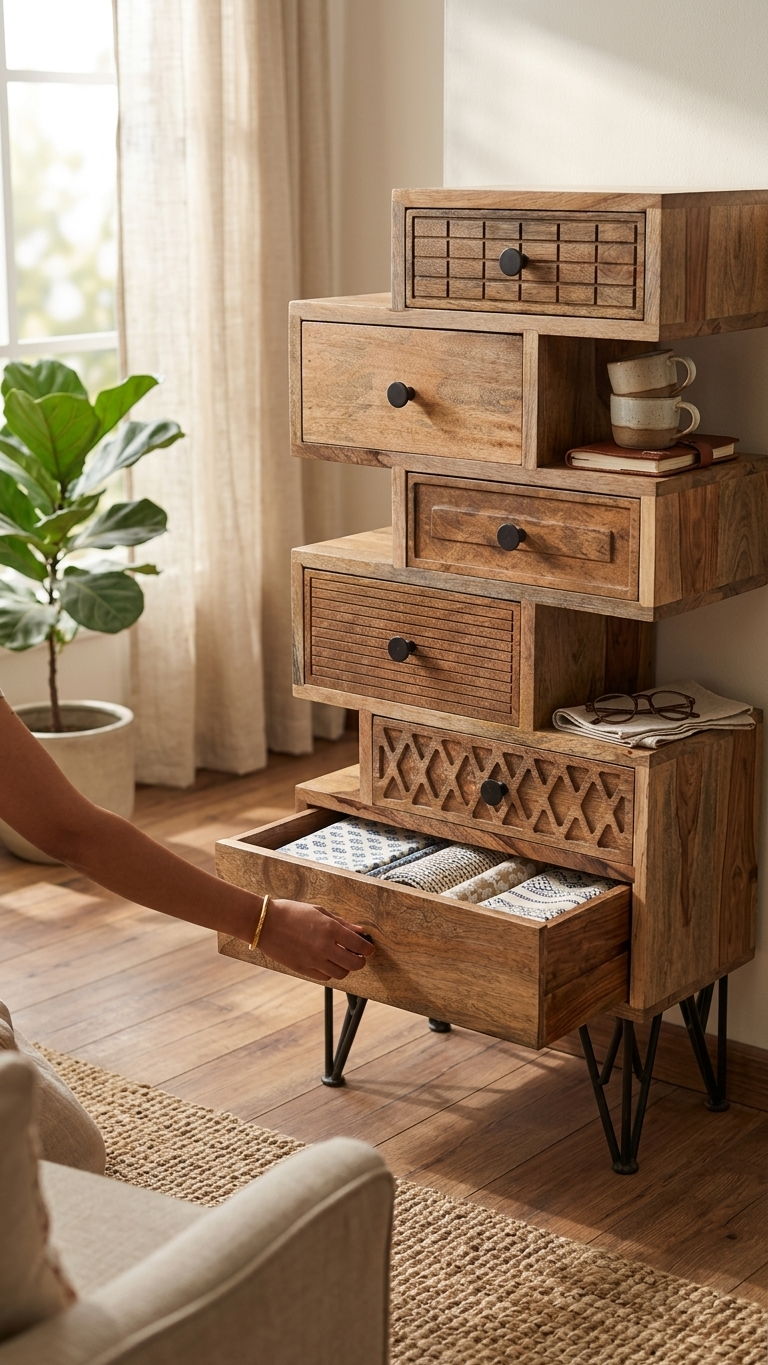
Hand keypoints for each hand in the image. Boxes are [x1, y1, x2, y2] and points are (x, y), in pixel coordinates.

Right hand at [258, 898, 374, 981]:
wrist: (264, 923)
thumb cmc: (291, 912)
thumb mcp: (319, 912)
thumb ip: (342, 923)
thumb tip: (360, 931)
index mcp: (330, 929)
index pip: (360, 946)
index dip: (368, 949)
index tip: (368, 948)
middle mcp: (324, 947)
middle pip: (355, 964)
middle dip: (360, 961)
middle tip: (358, 956)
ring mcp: (313, 960)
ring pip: (341, 974)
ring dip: (345, 967)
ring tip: (340, 958)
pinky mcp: (303, 969)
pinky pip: (325, 977)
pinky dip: (330, 972)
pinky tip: (326, 962)